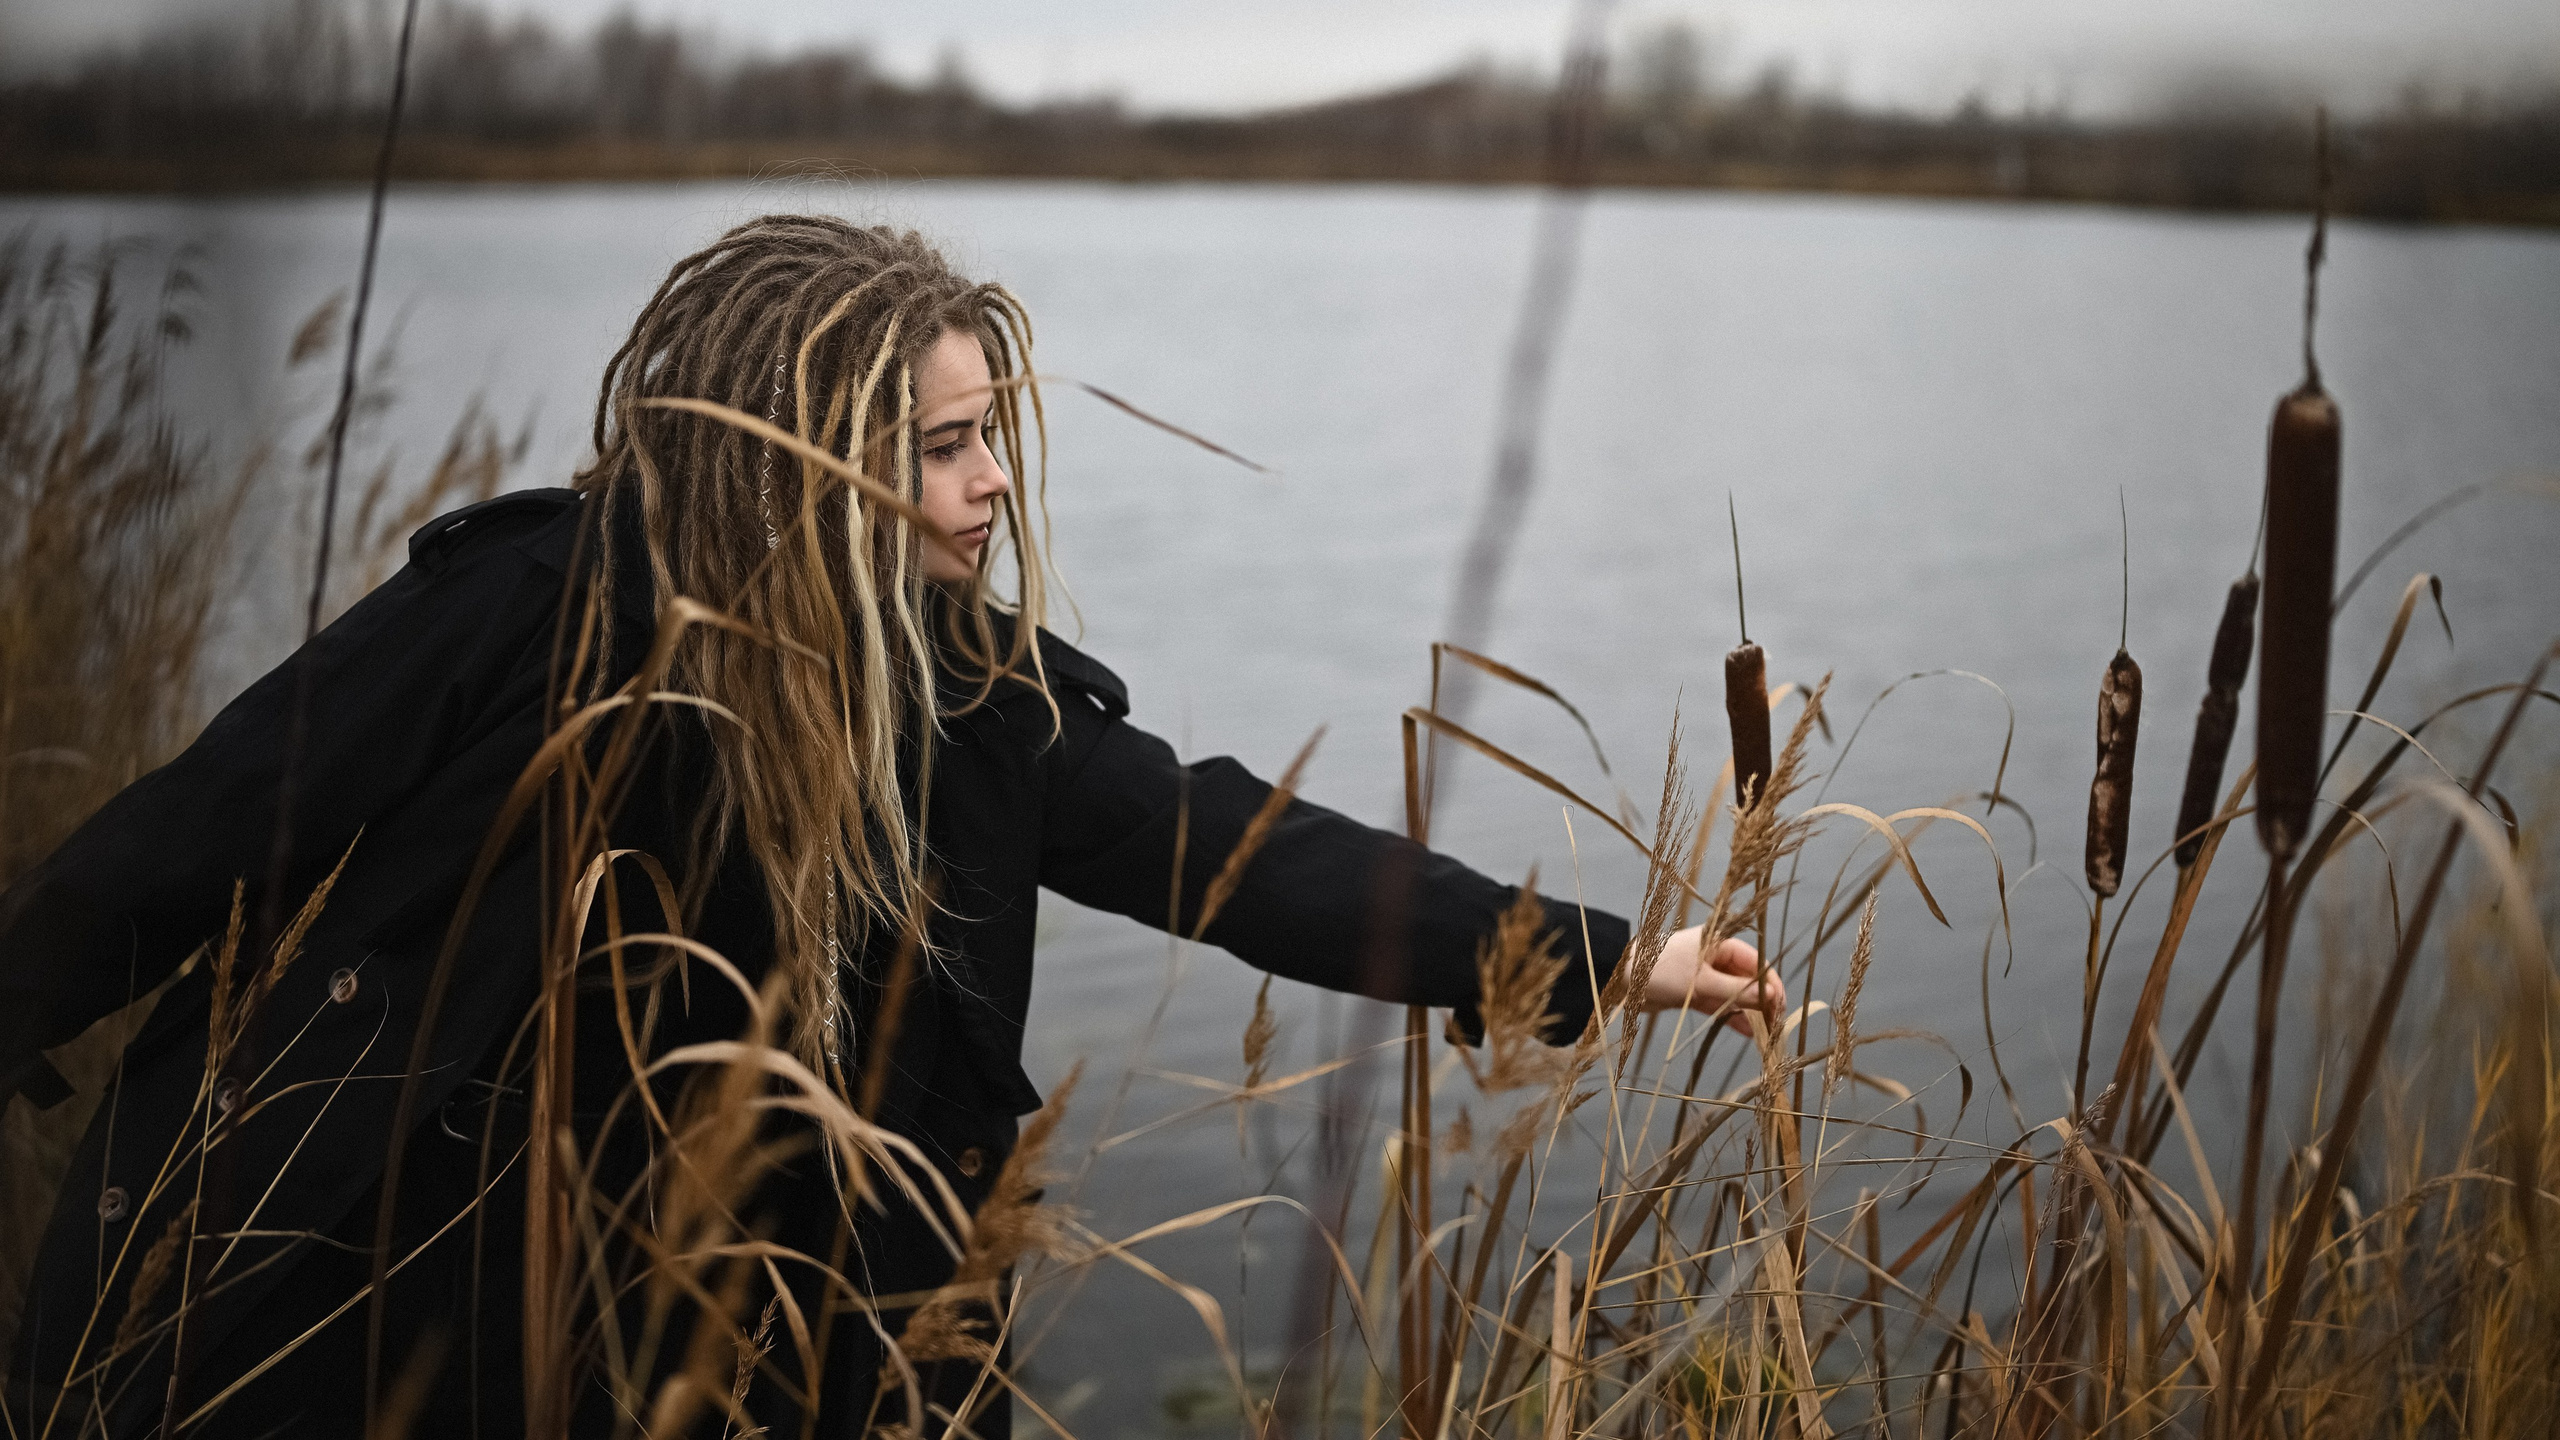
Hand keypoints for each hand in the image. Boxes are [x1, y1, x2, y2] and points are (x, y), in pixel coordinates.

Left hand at [1642, 925, 1783, 1034]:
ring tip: (1765, 1033)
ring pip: (1737, 994)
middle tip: (1775, 1025)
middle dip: (1764, 1001)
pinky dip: (1732, 1016)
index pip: (1758, 963)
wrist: (1621, 980)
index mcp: (1721, 943)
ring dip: (1749, 1012)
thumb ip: (1738, 991)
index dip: (1773, 985)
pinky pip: (1721, 1004)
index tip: (1782, 1008)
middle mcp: (1717, 957)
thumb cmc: (1661, 971)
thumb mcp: (1702, 983)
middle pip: (1750, 979)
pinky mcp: (1695, 992)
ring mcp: (1707, 975)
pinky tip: (1748, 1032)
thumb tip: (1773, 997)